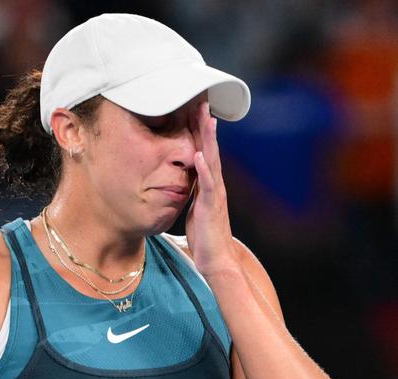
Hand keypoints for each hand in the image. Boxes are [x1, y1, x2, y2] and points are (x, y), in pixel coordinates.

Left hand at [185, 101, 239, 277]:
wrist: (216, 259)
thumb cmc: (204, 234)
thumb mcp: (194, 206)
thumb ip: (191, 189)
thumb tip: (182, 178)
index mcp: (208, 183)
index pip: (203, 150)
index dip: (198, 129)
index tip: (193, 106)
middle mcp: (214, 184)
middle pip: (210, 148)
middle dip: (206, 124)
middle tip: (202, 99)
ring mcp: (214, 194)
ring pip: (212, 161)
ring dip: (208, 140)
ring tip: (206, 118)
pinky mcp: (210, 208)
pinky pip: (207, 186)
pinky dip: (203, 170)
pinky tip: (198, 156)